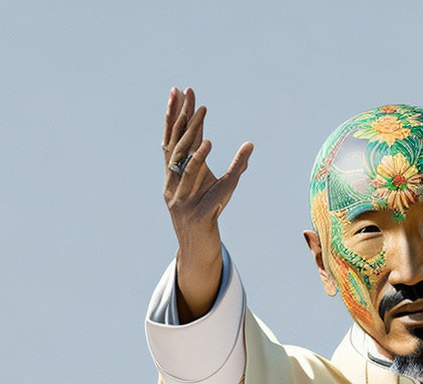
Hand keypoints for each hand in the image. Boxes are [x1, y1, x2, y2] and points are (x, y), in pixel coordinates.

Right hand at [161, 87, 252, 321]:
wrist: (199, 254)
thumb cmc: (208, 219)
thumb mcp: (219, 189)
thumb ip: (231, 168)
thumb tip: (249, 146)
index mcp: (174, 177)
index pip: (173, 140)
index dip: (175, 116)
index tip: (178, 90)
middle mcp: (173, 186)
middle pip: (177, 146)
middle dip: (183, 117)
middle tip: (190, 93)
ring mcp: (182, 201)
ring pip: (188, 164)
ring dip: (195, 137)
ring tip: (202, 113)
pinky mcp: (197, 215)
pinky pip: (205, 188)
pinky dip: (205, 167)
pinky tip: (209, 147)